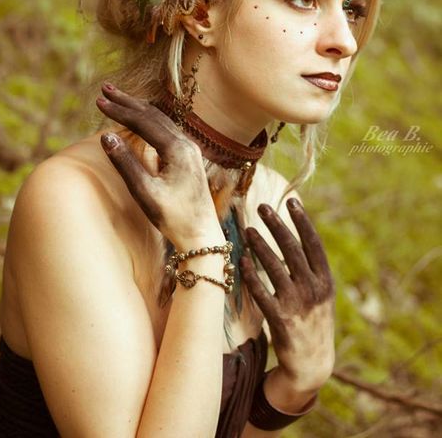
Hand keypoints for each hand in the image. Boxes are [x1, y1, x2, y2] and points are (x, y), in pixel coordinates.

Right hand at [96, 84, 223, 248]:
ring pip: (160, 119)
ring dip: (137, 108)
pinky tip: (138, 119)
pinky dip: (148, 119)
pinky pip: (166, 129)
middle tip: (105, 87)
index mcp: (177, 149)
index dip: (120, 110)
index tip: (99, 101)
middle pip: (153, 114)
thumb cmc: (173, 218)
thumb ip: (126, 163)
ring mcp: (189, 149)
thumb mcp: (145, 193)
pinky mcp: (188, 156)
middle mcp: (186, 144)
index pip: (143, 122)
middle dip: (127, 101)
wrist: (202, 235)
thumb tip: (107, 135)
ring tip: (117, 97)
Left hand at [240, 199, 334, 392]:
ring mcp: (298, 305)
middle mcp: (314, 290)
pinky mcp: (281, 321)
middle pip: (292, 250)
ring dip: (260, 246)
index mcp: (326, 281)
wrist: (313, 365)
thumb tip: (295, 235)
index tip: (292, 201)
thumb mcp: (321, 295)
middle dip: (277, 225)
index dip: (303, 222)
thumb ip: (310, 269)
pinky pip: (262, 293)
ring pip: (275, 268)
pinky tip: (241, 261)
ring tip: (247, 230)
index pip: (314, 244)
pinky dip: (251, 276)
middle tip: (262, 207)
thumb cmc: (313, 321)